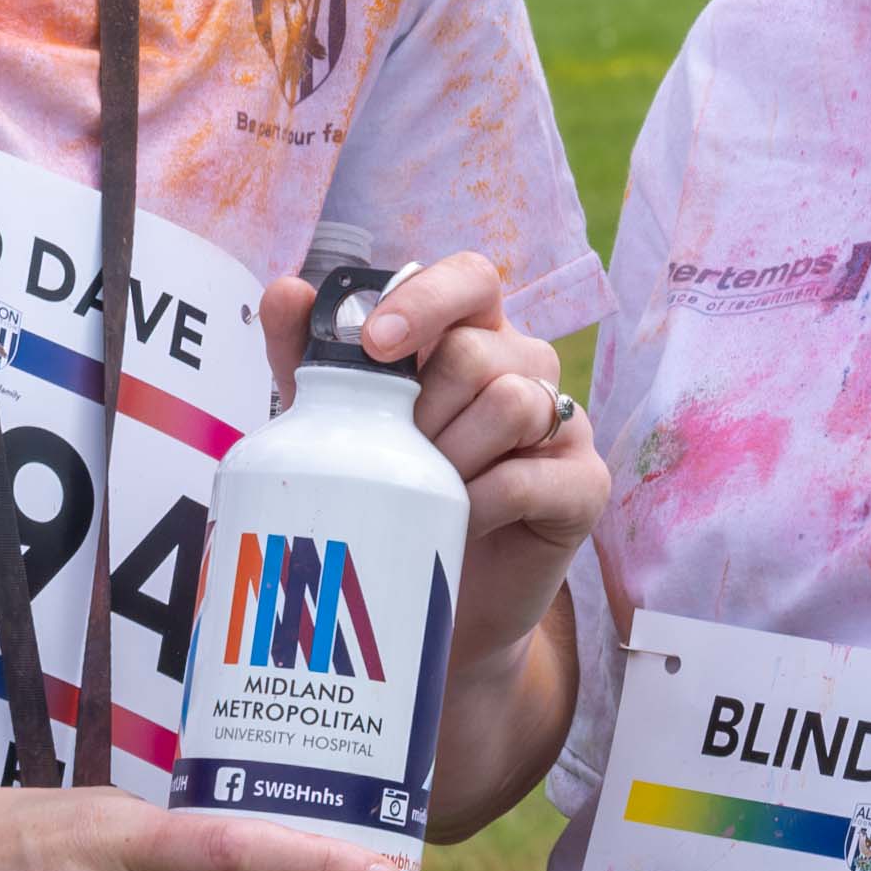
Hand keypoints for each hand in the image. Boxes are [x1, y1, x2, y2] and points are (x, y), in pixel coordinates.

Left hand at [257, 254, 604, 668]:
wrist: (434, 592)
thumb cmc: (392, 493)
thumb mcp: (342, 423)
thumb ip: (313, 359)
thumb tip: (286, 291)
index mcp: (473, 334)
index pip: (469, 279)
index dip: (427, 299)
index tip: (376, 344)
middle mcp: (525, 367)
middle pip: (478, 350)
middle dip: (421, 410)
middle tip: (398, 454)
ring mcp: (562, 423)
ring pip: (511, 402)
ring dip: (451, 454)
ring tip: (428, 491)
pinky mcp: (584, 484)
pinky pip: (530, 476)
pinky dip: (481, 502)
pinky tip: (458, 522)